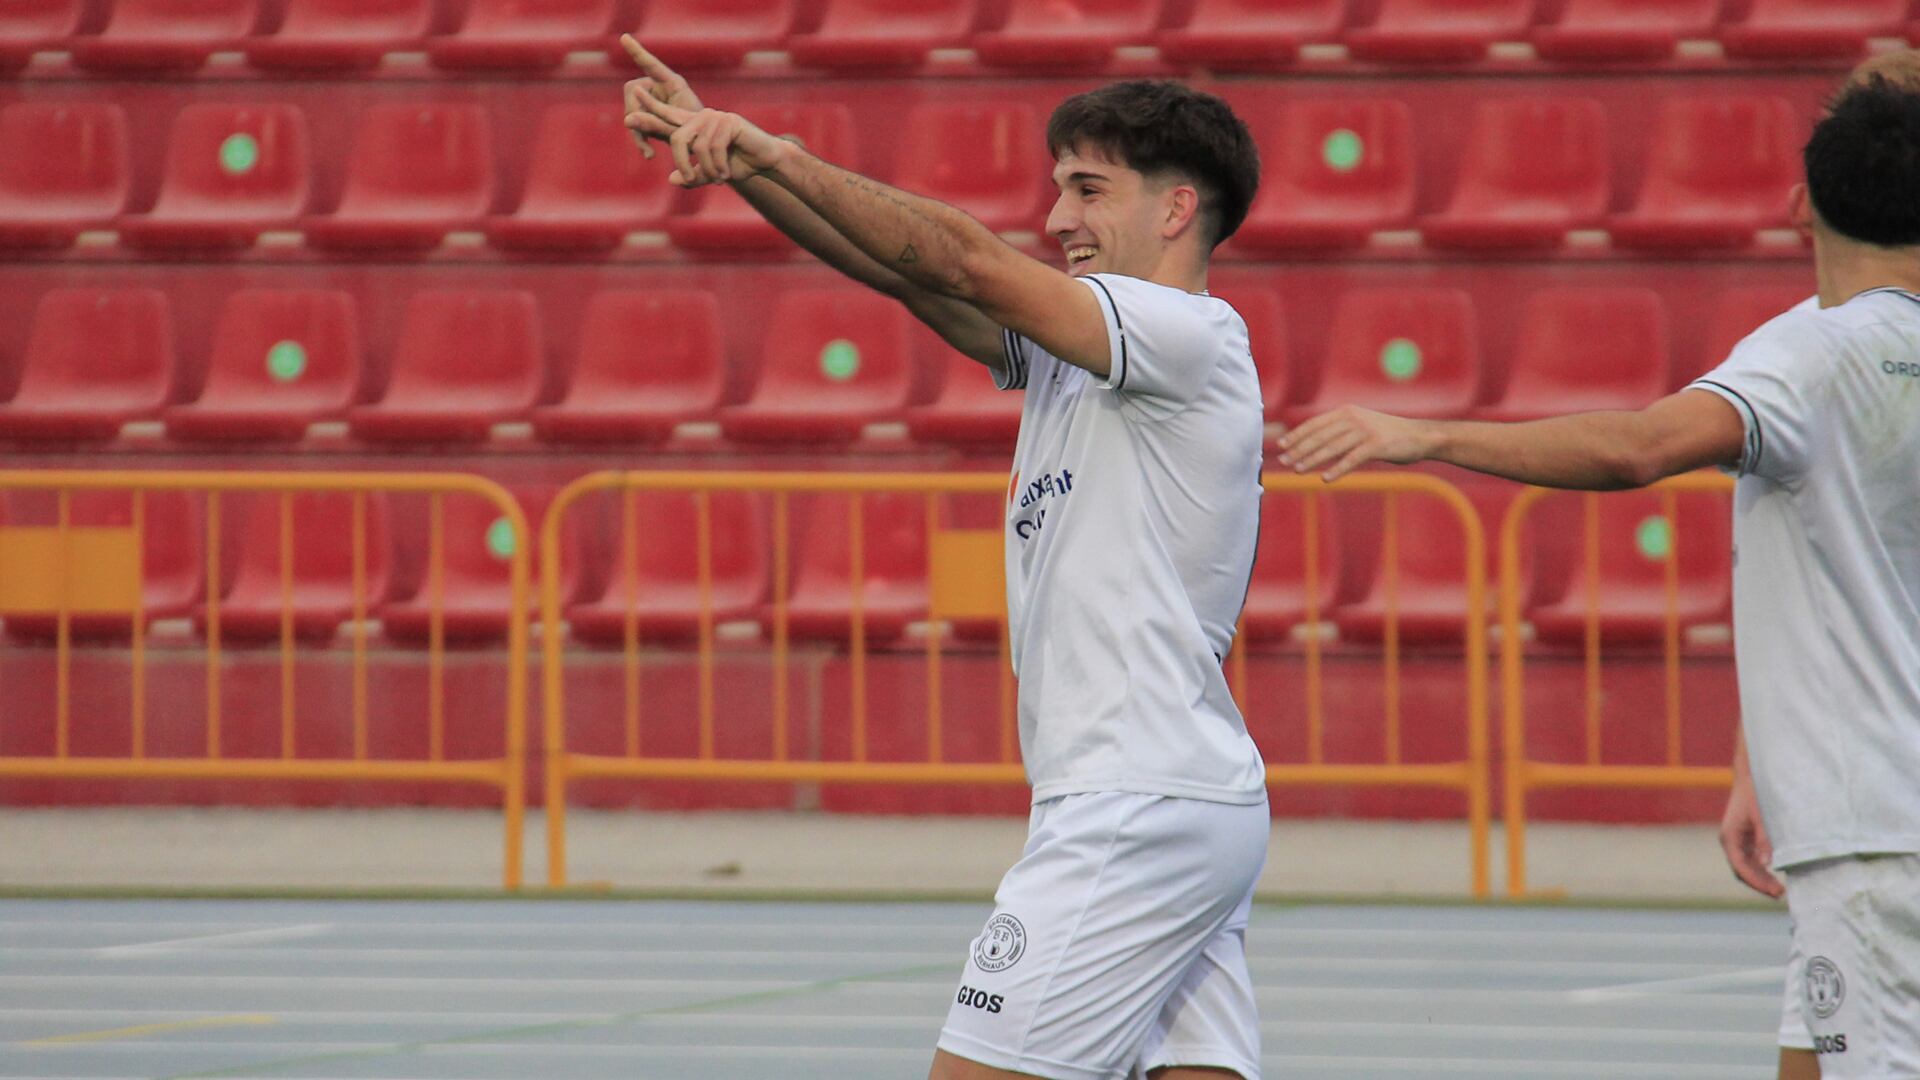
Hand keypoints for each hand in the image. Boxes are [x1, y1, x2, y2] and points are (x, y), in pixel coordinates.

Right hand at [619, 34, 702, 159]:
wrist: (710, 150)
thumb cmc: (702, 137)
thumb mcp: (679, 131)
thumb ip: (653, 124)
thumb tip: (626, 120)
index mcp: (673, 83)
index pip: (651, 64)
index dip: (637, 52)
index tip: (624, 37)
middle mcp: (660, 88)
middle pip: (632, 91)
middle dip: (634, 111)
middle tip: (639, 131)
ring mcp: (654, 101)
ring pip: (631, 110)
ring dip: (638, 131)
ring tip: (648, 151)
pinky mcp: (650, 116)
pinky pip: (636, 123)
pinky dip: (641, 139)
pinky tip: (649, 155)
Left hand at [625, 92, 790, 187]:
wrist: (765, 159)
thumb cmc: (738, 165)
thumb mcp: (711, 174)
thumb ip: (692, 176)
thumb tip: (672, 179)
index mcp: (694, 127)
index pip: (667, 116)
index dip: (650, 108)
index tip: (633, 97)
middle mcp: (701, 118)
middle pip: (675, 137)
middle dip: (681, 163)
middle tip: (692, 180)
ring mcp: (715, 118)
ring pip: (695, 148)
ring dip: (706, 170)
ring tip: (719, 178)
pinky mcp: (728, 121)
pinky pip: (711, 148)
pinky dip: (717, 166)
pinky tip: (726, 173)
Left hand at [1277, 406, 1435, 481]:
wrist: (1420, 436)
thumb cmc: (1387, 434)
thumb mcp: (1361, 426)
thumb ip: (1340, 430)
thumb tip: (1314, 443)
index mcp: (1347, 411)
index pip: (1315, 424)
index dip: (1297, 435)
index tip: (1281, 445)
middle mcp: (1354, 418)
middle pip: (1320, 436)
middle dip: (1300, 449)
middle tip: (1284, 461)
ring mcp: (1366, 431)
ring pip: (1333, 447)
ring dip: (1313, 460)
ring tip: (1298, 470)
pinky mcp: (1377, 445)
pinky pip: (1353, 459)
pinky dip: (1338, 469)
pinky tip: (1325, 478)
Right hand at [1720, 763, 1783, 898]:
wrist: (1751, 775)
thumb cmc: (1756, 793)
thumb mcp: (1762, 816)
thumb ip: (1764, 840)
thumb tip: (1766, 864)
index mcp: (1729, 837)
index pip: (1740, 867)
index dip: (1756, 881)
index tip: (1774, 891)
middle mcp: (1730, 841)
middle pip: (1742, 870)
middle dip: (1759, 883)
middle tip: (1780, 894)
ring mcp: (1737, 840)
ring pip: (1746, 867)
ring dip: (1761, 878)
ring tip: (1779, 889)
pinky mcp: (1744, 837)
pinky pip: (1750, 859)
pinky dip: (1761, 869)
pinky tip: (1776, 874)